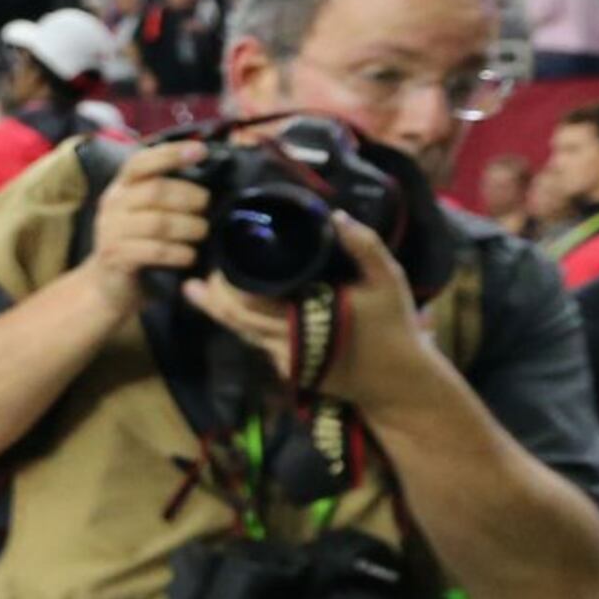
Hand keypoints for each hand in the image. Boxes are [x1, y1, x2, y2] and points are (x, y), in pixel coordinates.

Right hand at [73, 140, 210, 302]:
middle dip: (189, 197)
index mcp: (122, 187)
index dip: (171, 154)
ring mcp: (111, 231)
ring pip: (157, 222)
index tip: (201, 151)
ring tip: (202, 233)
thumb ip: (168, 193)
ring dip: (188, 227)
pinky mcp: (116, 257)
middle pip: (154, 191)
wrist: (110, 285)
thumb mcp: (148, 213)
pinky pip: (153, 251)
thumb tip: (211, 175)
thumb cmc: (140, 244)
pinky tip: (189, 255)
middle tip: (207, 206)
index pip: (141, 162)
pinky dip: (177, 253)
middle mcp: (113, 204)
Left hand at [182, 209, 439, 406]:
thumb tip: (335, 215)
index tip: (216, 263)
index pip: (248, 304)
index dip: (225, 286)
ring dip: (221, 313)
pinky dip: (244, 327)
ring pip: (243, 335)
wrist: (400, 383)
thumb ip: (364, 246)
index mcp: (306, 317)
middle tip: (202, 277)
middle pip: (237, 320)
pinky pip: (259, 345)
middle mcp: (290, 342)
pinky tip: (233, 310)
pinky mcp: (292, 371)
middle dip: (213, 299)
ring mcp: (288, 361)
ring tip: (198, 291)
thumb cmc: (394, 328)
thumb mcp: (388, 281)